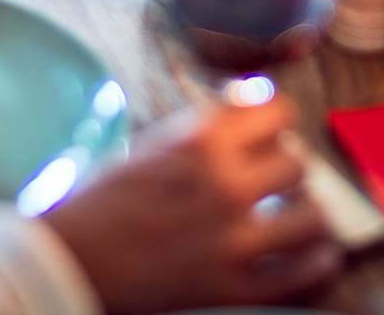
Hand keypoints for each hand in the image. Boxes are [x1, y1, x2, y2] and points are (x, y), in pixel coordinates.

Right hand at [44, 96, 342, 314]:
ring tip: (295, 219)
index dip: (277, 124)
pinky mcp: (231, 288)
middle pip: (297, 163)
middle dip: (288, 173)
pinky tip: (316, 256)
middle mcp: (221, 183)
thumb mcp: (153, 145)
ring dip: (307, 215)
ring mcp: (230, 238)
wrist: (66, 263)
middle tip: (277, 185)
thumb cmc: (104, 201)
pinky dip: (317, 263)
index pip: (278, 111)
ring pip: (312, 215)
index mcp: (199, 140)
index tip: (271, 136)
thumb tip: (258, 96)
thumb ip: (208, 124)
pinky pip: (303, 274)